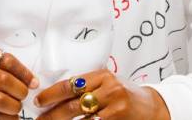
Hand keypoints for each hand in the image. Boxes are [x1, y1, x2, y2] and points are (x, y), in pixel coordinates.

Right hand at [0, 46, 37, 118]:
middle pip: (3, 79)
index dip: (23, 72)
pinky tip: (10, 117)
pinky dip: (6, 118)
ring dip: (14, 105)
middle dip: (20, 90)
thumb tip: (32, 81)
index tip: (33, 81)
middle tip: (24, 94)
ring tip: (17, 106)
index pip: (6, 60)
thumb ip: (3, 66)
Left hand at [34, 69, 169, 119]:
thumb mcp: (108, 82)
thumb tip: (59, 91)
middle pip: (74, 104)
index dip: (52, 93)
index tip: (39, 100)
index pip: (71, 84)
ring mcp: (115, 107)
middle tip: (40, 119)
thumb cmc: (125, 94)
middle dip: (53, 114)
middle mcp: (109, 89)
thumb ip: (89, 85)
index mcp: (102, 75)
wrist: (152, 107)